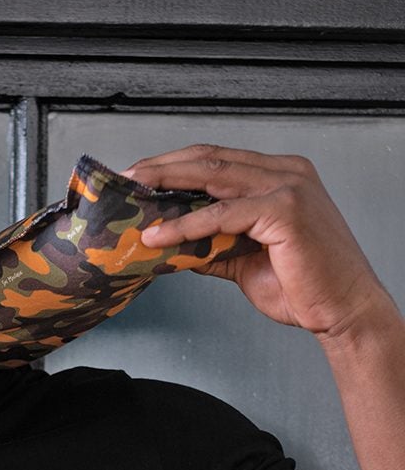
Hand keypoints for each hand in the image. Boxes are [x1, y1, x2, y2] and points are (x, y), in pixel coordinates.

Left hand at [121, 145, 394, 341]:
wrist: (342, 310)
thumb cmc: (303, 285)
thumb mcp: (244, 260)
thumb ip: (211, 245)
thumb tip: (170, 245)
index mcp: (279, 176)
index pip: (216, 159)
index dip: (173, 165)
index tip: (139, 177)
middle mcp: (285, 172)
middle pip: (209, 159)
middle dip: (162, 168)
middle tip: (126, 178)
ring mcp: (288, 187)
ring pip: (213, 176)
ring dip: (166, 186)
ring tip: (133, 198)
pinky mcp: (286, 210)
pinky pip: (223, 213)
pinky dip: (186, 225)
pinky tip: (158, 235)